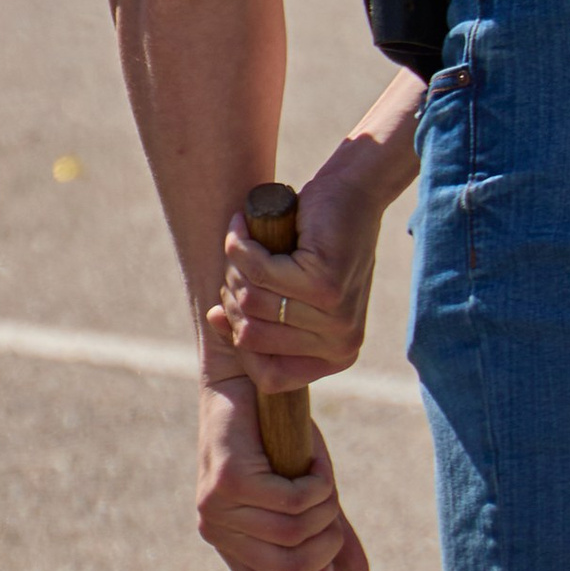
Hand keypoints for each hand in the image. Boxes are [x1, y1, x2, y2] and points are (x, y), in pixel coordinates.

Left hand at [197, 380, 370, 570]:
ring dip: (325, 505)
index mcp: (232, 547)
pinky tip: (313, 463)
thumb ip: (330, 539)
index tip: (328, 565)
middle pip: (294, 570)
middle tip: (327, 505)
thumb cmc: (276, 441)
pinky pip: (295, 502)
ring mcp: (219, 510)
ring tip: (317, 477)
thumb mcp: (310, 498)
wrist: (246, 382)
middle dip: (328, 542)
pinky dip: (319, 482)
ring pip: (298, 534)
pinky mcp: (229, 482)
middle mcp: (218, 533)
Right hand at [215, 152, 387, 393]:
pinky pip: (258, 272)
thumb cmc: (318, 243)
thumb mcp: (290, 291)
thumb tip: (215, 320)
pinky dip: (240, 245)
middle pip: (250, 336)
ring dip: (235, 267)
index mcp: (337, 356)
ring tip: (245, 241)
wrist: (353, 193)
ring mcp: (336, 317)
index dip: (237, 341)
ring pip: (250, 302)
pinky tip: (243, 225)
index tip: (224, 306)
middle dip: (232, 295)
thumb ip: (260, 315)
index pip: (269, 377)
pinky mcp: (325, 284)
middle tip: (240, 261)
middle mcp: (341, 344)